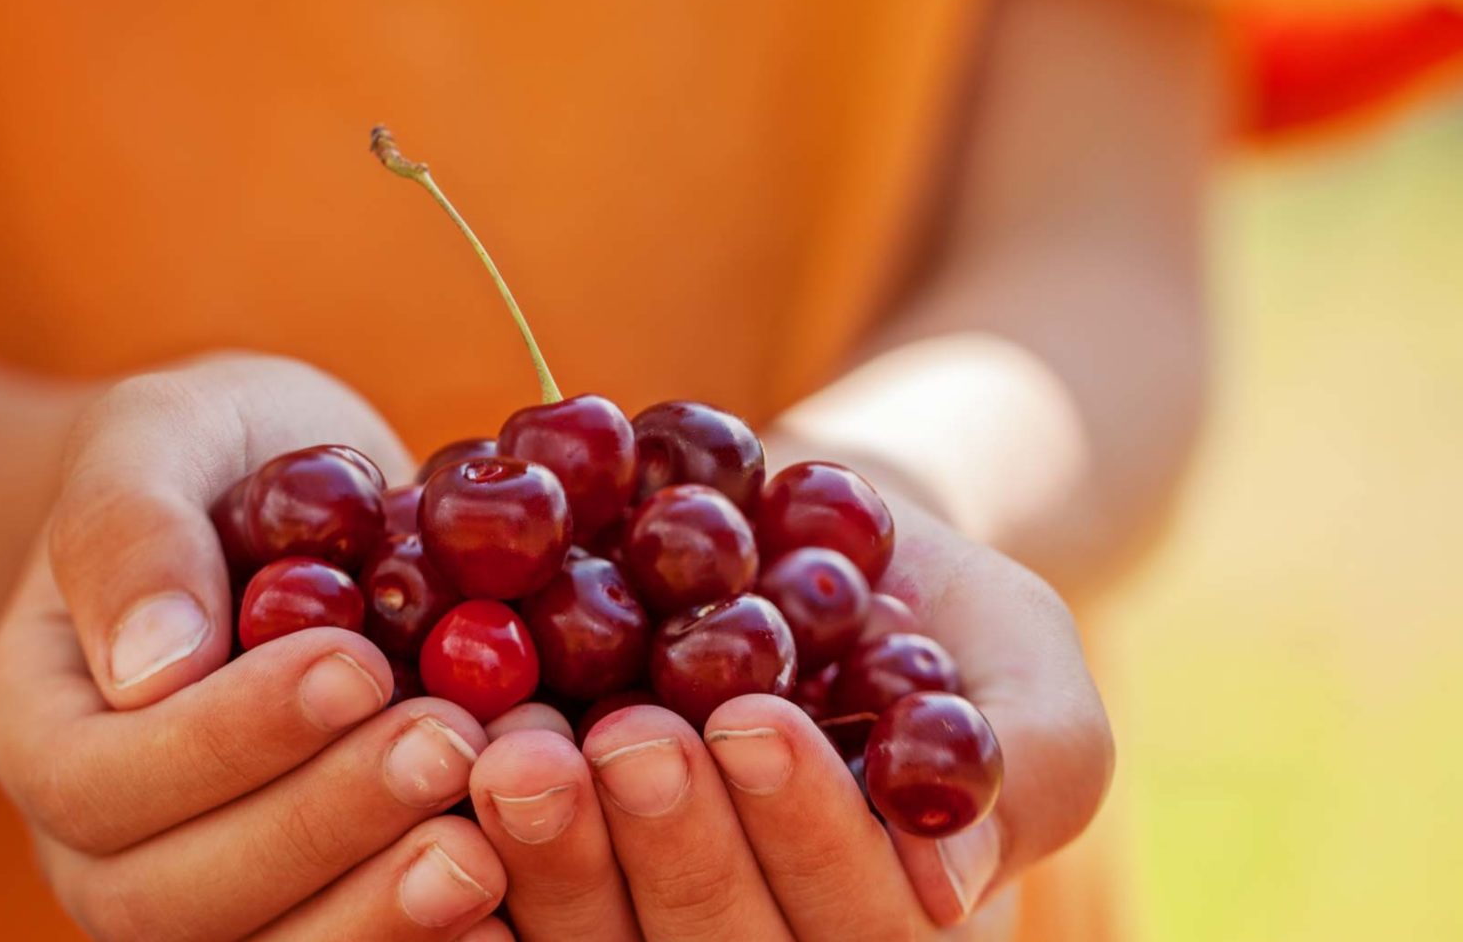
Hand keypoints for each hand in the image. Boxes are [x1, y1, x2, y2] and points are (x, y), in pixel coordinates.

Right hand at [0, 355, 512, 939]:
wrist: (284, 508)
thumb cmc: (214, 456)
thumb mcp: (163, 435)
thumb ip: (136, 531)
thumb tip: (154, 666)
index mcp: (40, 725)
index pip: (99, 780)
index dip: (224, 742)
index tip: (352, 665)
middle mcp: (97, 843)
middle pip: (172, 898)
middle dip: (319, 827)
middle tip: (448, 745)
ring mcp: (199, 892)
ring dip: (376, 912)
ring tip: (486, 841)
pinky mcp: (301, 905)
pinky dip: (418, 939)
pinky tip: (510, 898)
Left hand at [463, 494, 1111, 940]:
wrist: (797, 558)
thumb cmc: (937, 618)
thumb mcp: (1018, 663)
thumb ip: (1015, 762)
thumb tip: (948, 881)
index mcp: (888, 925)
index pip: (863, 926)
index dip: (807, 838)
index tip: (753, 721)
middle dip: (674, 850)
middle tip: (626, 738)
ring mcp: (648, 932)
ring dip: (558, 859)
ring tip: (522, 749)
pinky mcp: (546, 899)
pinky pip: (500, 918)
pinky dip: (467, 867)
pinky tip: (444, 783)